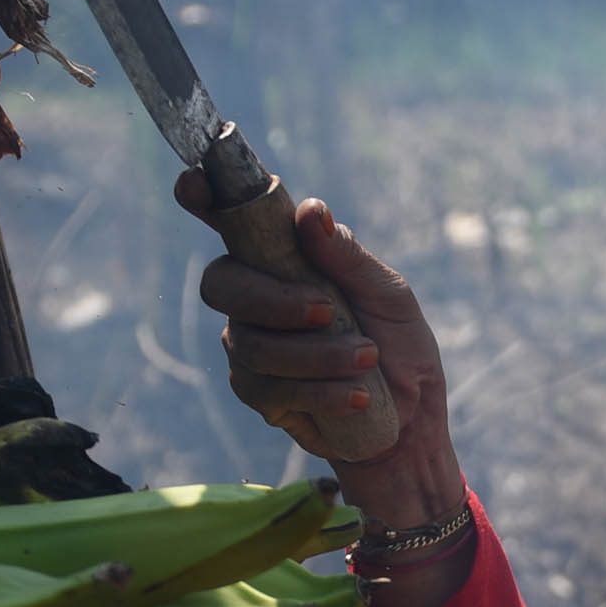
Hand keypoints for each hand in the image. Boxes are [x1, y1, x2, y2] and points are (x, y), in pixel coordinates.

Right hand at [173, 173, 460, 524]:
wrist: (410, 423)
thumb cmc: (400, 347)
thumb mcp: (390, 296)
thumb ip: (348, 257)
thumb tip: (309, 212)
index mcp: (283, 259)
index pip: (229, 221)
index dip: (203, 198)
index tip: (195, 184)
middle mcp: (256, 297)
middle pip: (221, 284)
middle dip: (273, 300)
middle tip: (328, 312)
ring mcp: (250, 347)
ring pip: (251, 343)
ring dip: (315, 354)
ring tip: (367, 360)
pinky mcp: (259, 395)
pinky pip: (269, 388)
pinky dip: (320, 391)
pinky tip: (358, 397)